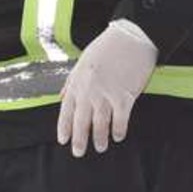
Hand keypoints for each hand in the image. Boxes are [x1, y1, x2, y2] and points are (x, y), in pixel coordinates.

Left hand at [56, 20, 158, 156]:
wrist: (131, 38)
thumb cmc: (106, 47)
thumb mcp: (82, 62)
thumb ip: (71, 82)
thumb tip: (62, 97)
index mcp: (77, 82)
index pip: (66, 110)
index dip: (64, 127)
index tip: (63, 140)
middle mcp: (89, 91)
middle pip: (81, 122)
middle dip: (79, 140)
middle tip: (78, 153)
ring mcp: (106, 95)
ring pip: (100, 125)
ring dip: (99, 139)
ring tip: (100, 147)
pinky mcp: (125, 97)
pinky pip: (120, 120)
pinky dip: (118, 131)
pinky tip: (117, 136)